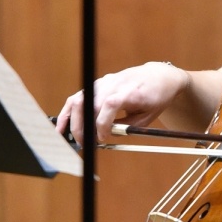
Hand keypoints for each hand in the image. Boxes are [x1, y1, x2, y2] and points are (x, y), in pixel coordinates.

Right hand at [56, 61, 190, 145]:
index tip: (102, 138)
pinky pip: (78, 97)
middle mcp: (114, 84)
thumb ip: (128, 126)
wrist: (159, 77)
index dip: (103, 123)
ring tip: (70, 138)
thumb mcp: (149, 116)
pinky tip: (62, 125)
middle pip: (90, 103)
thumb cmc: (156, 97)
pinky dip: (68, 112)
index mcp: (129, 91)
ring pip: (80, 99)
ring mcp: (103, 82)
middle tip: (85, 144)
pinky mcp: (97, 84)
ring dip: (72, 120)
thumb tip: (107, 136)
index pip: (109, 105)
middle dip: (84, 127)